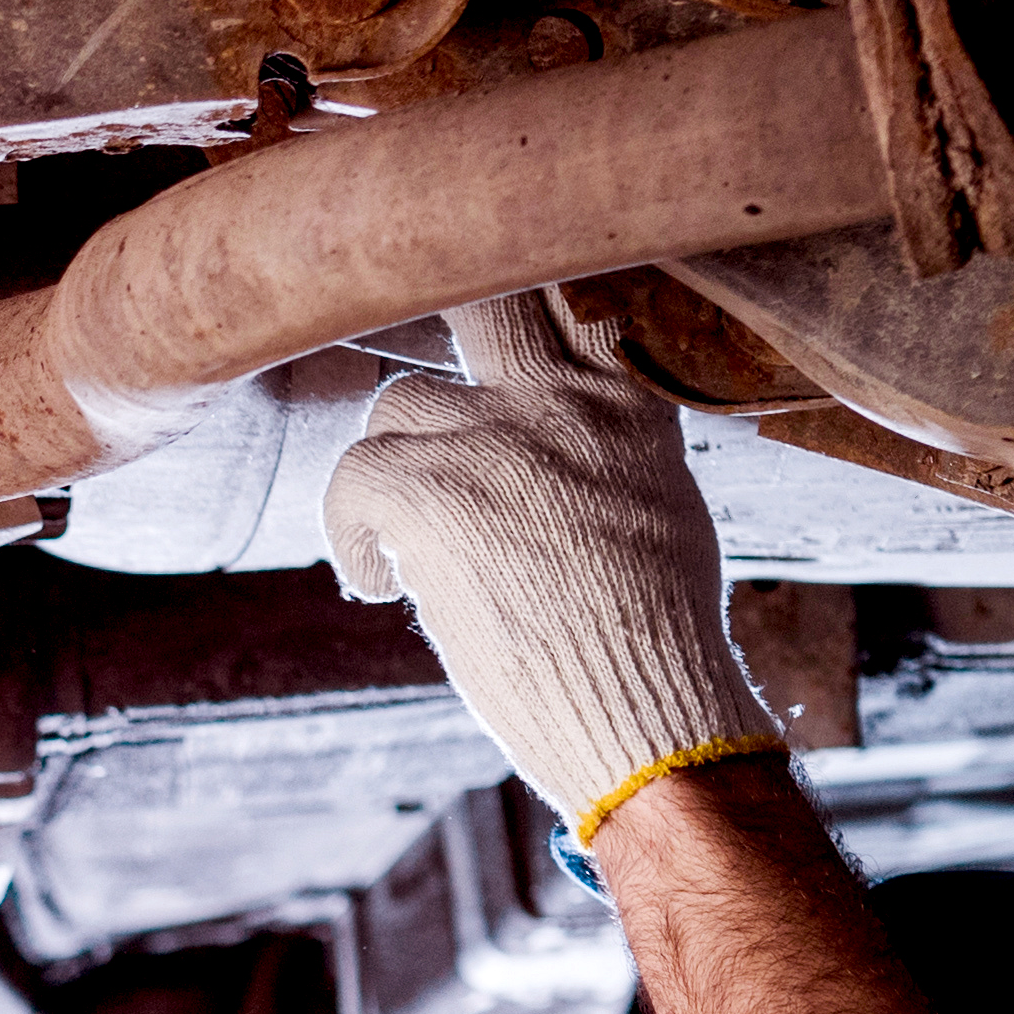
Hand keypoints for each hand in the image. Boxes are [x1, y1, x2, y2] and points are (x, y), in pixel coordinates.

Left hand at [320, 287, 777, 843]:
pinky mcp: (428, 490)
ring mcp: (491, 438)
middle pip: (482, 301)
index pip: (572, 301)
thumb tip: (563, 463)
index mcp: (628, 403)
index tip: (497, 348)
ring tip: (404, 541)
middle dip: (443, 333)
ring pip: (397, 402)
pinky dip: (351, 532)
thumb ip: (612, 457)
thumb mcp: (663, 514)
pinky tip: (379, 581)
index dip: (527, 309)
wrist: (649, 713)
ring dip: (391, 468)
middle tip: (428, 405)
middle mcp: (560, 398)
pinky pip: (351, 476)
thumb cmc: (657, 645)